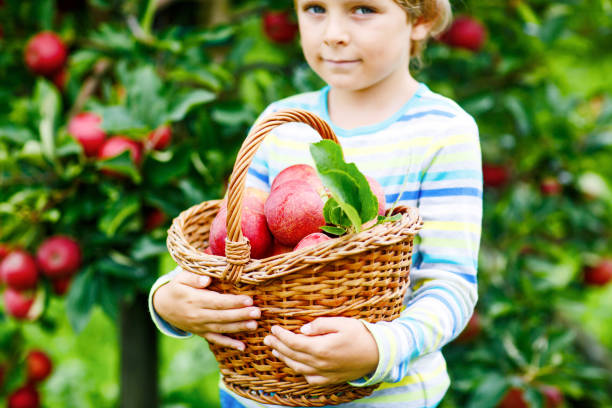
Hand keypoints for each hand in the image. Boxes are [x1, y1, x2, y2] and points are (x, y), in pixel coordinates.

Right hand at [153, 269, 259, 350]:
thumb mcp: (180, 278)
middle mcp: (197, 315)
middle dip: (241, 315)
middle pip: (222, 316)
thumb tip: (206, 280)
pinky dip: (229, 344)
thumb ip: (193, 278)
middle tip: (257, 312)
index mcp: (194, 300)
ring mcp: (200, 326)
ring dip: (238, 328)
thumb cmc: (177, 288)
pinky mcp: (201, 333)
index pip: (217, 302)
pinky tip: (242, 347)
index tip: (248, 299)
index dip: (233, 302)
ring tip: (254, 325)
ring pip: (221, 328)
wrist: (163, 306)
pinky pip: (216, 340)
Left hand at [263, 317, 378, 385]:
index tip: (273, 328)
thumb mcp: (341, 323)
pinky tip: (295, 364)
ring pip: (298, 368)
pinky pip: (309, 378)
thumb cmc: (360, 335)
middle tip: (267, 339)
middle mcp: (320, 364)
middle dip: (278, 346)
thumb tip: (302, 329)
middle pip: (292, 355)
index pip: (294, 342)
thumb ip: (320, 325)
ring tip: (275, 351)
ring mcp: (324, 373)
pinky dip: (299, 371)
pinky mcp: (330, 379)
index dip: (281, 336)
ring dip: (284, 359)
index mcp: (321, 348)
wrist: (378, 355)